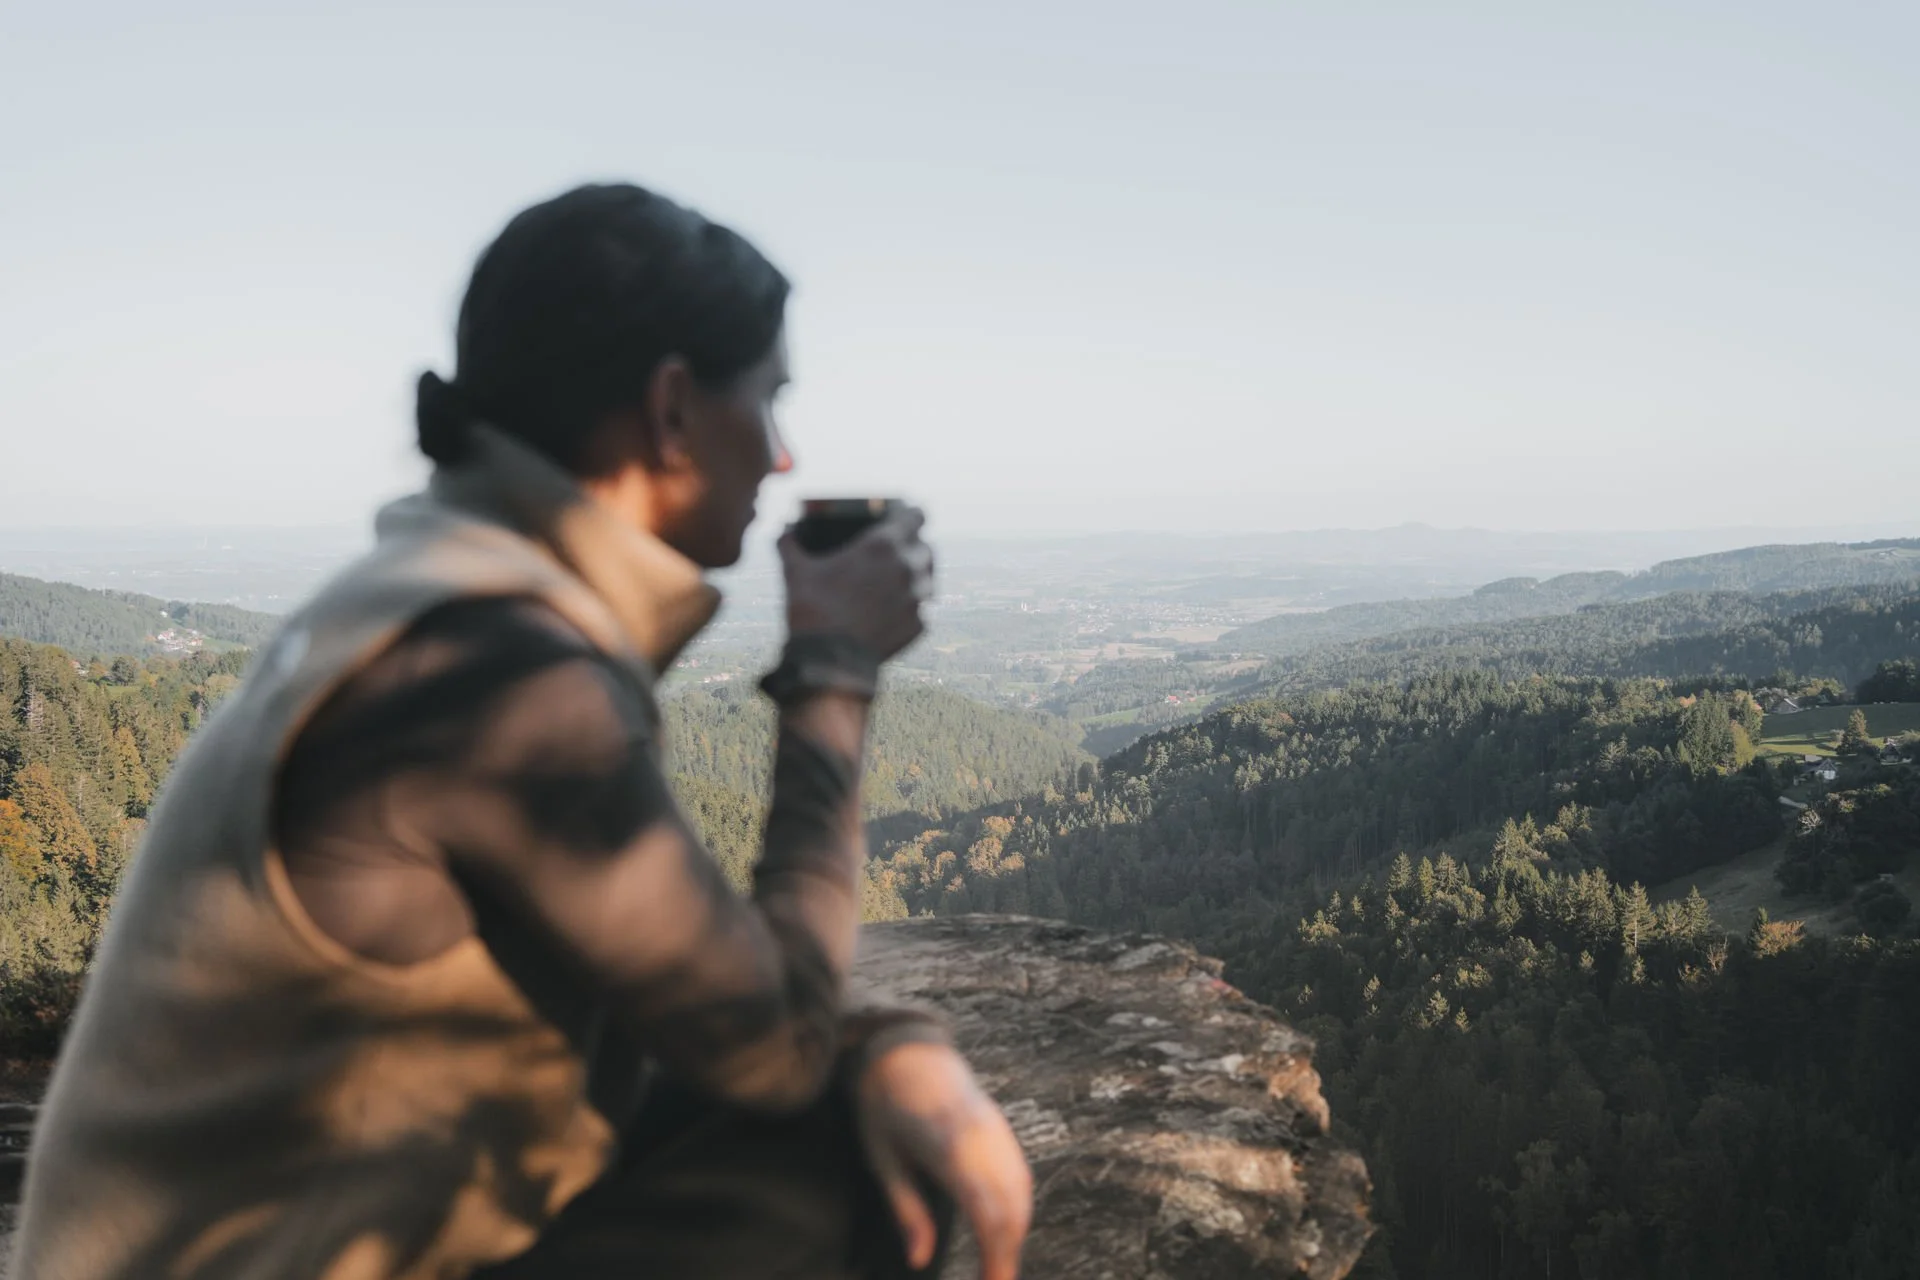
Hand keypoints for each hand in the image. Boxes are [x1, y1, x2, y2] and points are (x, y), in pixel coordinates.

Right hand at [780, 506, 933, 660]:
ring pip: (927, 578)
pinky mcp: (918, 626)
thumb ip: (789, 545)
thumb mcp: (796, 571)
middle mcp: (908, 567)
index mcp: (883, 545)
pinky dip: (908, 608)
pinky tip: (890, 613)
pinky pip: (920, 610)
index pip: (916, 516)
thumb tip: (782, 532)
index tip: (905, 517)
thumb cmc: (813, 609)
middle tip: (896, 552)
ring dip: (915, 577)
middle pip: (925, 547)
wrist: (830, 660)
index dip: (911, 515)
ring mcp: (917, 598)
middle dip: (914, 546)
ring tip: (895, 583)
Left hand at [856, 1040, 1032, 1279]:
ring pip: (1021, 1192)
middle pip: (1010, 1205)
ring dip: (1016, 1234)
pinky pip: (1020, 1174)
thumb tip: (919, 1261)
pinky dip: (1019, 1208)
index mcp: (946, 1145)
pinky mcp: (999, 1127)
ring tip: (999, 1269)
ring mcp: (995, 1130)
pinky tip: (1009, 1232)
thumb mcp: (881, 1158)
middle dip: (1007, 1253)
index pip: (984, 1208)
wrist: (905, 1048)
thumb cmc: (884, 1105)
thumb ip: (905, 1210)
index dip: (994, 1253)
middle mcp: (980, 1138)